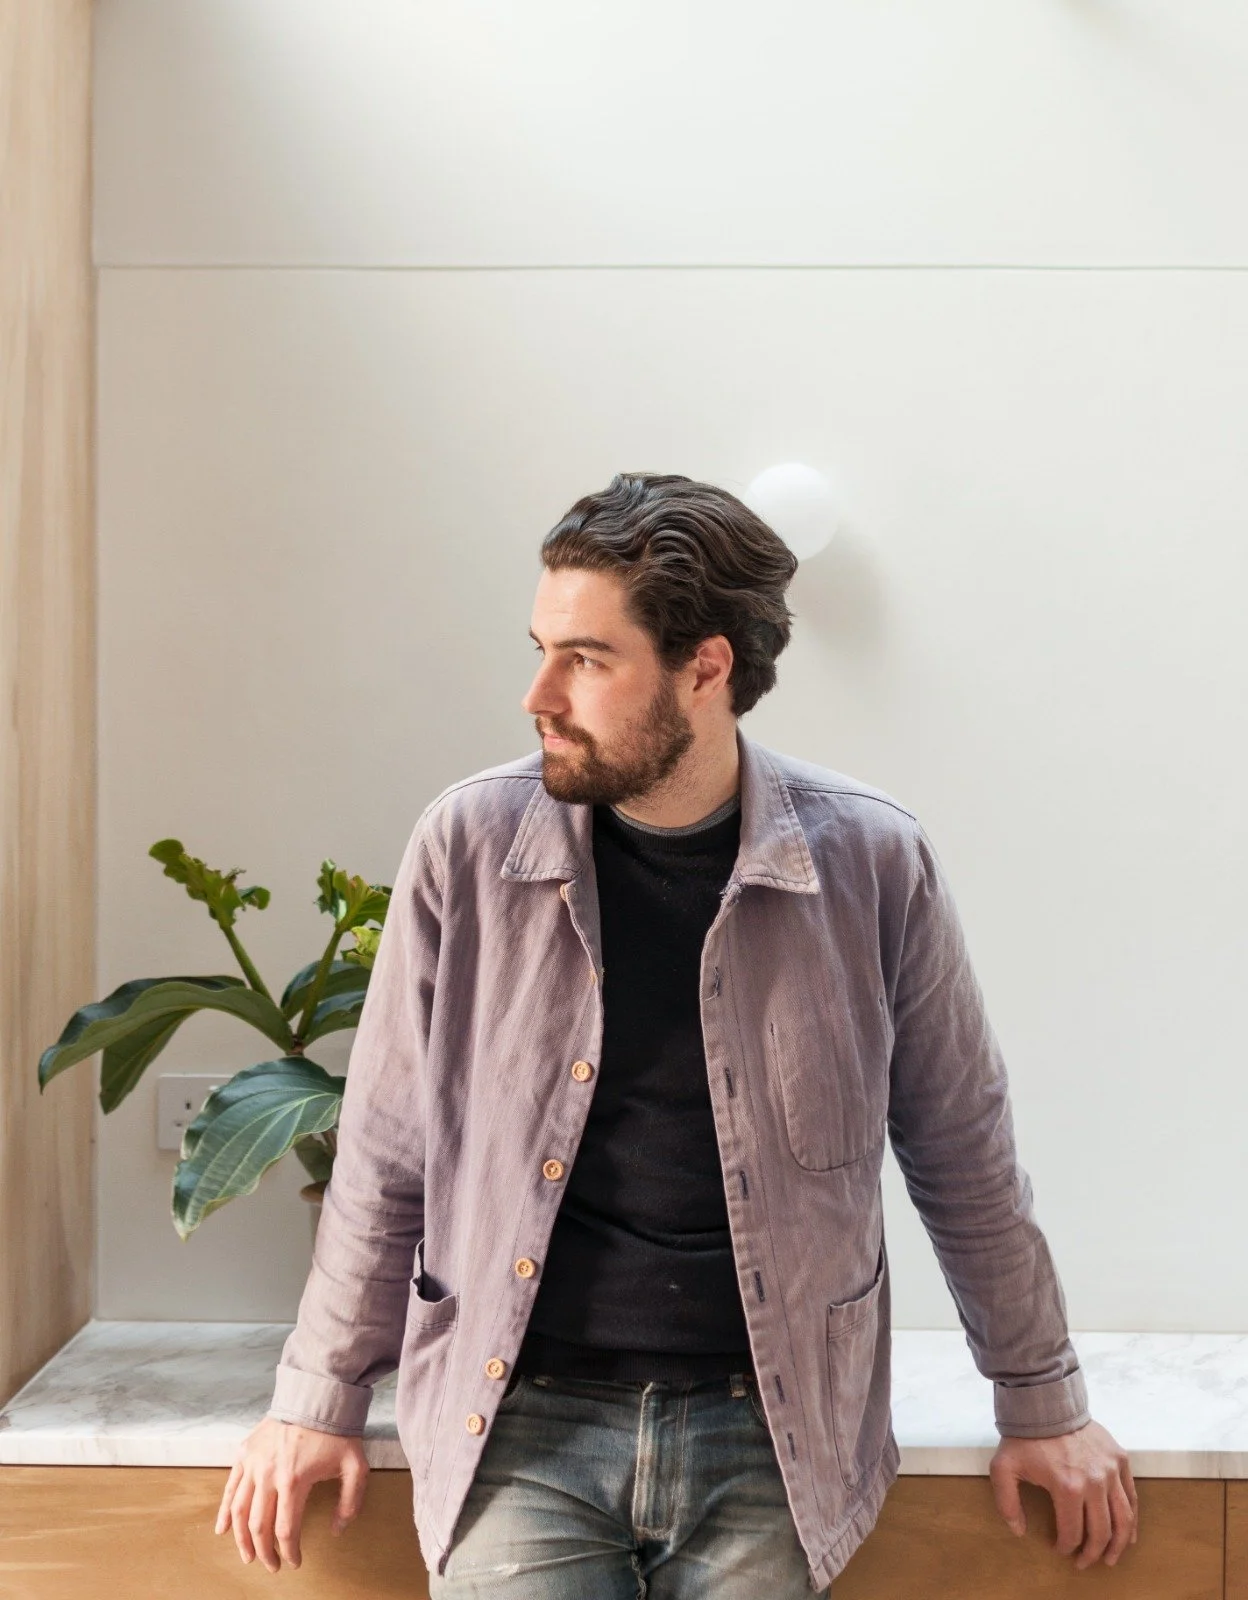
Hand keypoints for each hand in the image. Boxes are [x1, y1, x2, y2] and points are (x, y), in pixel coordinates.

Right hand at [214, 1415, 368, 1572]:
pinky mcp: (244, 1452)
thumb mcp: (355, 1465)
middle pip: (259, 1526)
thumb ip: (350, 1501)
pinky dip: (224, 1511)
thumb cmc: (336, 1431)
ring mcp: (253, 1463)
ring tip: (247, 1556)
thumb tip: (337, 1529)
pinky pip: (229, 1487)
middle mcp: (268, 1474)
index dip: (289, 1552)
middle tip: (272, 1566)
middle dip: (265, 1552)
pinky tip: (222, 1529)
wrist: (318, 1395)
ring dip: (241, 1539)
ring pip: (239, 1511)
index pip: (285, 1530)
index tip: (294, 1562)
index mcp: (294, 1481)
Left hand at [989, 1418, 1137, 1568]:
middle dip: (1092, 1553)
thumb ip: (1007, 1502)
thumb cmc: (1025, 1436)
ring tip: (1110, 1558)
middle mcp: (1094, 1482)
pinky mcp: (1120, 1459)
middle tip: (1084, 1563)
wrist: (1046, 1401)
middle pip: (1100, 1532)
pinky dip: (1132, 1520)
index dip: (1065, 1547)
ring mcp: (1110, 1471)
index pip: (1071, 1532)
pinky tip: (1128, 1535)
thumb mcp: (1004, 1467)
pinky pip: (1131, 1497)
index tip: (1059, 1550)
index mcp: (1067, 1487)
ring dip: (1118, 1544)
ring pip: (1123, 1519)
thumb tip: (1019, 1531)